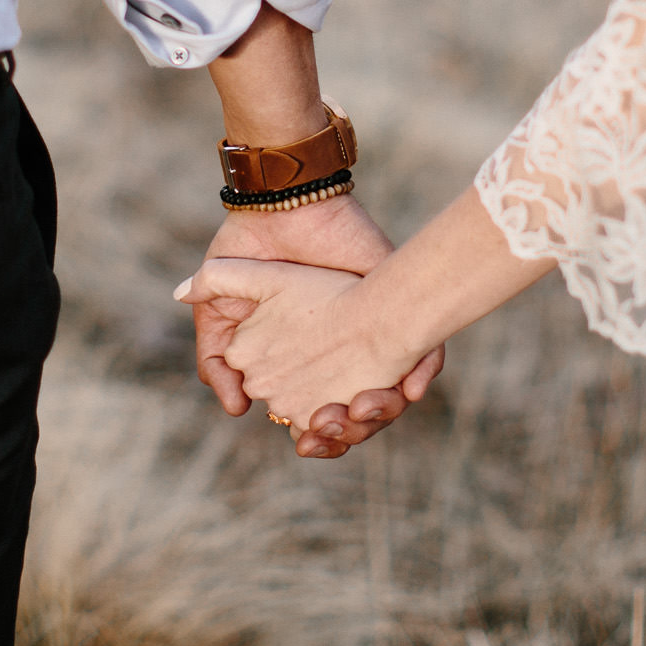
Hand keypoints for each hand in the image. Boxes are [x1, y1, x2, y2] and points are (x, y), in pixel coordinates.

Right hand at [193, 195, 442, 456]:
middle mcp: (344, 351)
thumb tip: (236, 408)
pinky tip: (410, 388)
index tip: (308, 439)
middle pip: (359, 414)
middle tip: (338, 426)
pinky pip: (428, 354)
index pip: (317, 416)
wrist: (282, 206)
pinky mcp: (399, 303)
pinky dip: (423, 375)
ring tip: (364, 408)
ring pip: (394, 395)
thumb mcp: (220, 312)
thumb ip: (217, 362)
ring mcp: (375, 330)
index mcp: (305, 359)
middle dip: (353, 430)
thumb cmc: (247, 253)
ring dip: (385, 411)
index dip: (316, 436)